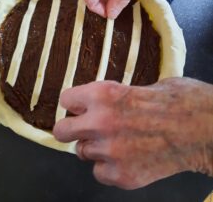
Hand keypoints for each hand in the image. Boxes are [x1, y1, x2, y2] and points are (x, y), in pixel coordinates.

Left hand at [54, 78, 212, 188]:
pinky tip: (128, 157)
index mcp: (104, 94)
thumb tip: (105, 102)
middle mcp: (100, 123)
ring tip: (117, 142)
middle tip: (86, 127)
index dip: (74, 103)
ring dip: (95, 147)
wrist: (205, 129)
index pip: (66, 100)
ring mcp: (110, 152)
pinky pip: (100, 172)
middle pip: (62, 131)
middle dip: (72, 128)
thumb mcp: (144, 85)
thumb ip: (117, 96)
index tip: (79, 106)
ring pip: (82, 153)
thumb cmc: (179, 100)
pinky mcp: (122, 176)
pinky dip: (110, 166)